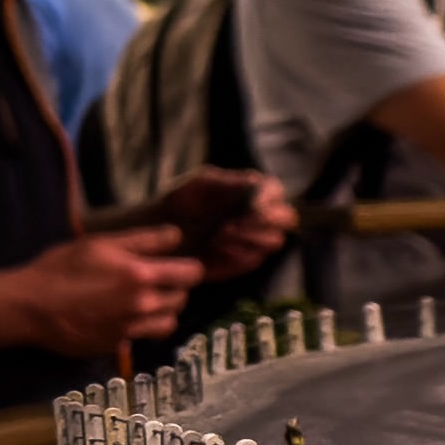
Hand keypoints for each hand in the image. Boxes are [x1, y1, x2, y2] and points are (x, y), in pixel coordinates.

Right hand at [8, 230, 200, 359]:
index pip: (192, 273)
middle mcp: (143, 305)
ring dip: (164, 310)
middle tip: (155, 280)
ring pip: (169, 321)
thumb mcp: (100, 244)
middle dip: (174, 288)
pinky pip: (144, 336)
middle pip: (183, 298)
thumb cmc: (60, 268)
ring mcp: (132, 328)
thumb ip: (143, 240)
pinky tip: (122, 316)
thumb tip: (177, 236)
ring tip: (144, 300)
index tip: (177, 264)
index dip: (189, 267)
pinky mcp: (117, 345)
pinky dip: (141, 327)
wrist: (28, 307)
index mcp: (141, 275)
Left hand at [121, 168, 292, 274]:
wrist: (157, 232)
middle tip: (235, 224)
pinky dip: (238, 254)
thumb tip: (256, 189)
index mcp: (252, 192)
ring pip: (274, 240)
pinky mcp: (243, 262)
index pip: (277, 192)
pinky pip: (254, 260)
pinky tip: (215, 249)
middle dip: (265, 221)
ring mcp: (254, 240)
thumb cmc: (178, 202)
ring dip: (250, 238)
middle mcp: (260, 216)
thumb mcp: (200, 182)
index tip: (250, 205)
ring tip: (219, 236)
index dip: (269, 198)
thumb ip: (229, 181)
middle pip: (287, 218)